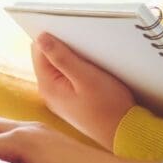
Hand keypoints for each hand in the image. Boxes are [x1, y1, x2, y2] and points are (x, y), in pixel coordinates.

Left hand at [31, 33, 135, 150]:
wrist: (124, 134)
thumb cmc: (109, 107)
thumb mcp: (86, 77)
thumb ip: (62, 57)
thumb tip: (41, 37)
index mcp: (48, 86)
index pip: (37, 50)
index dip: (50, 36)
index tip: (67, 29)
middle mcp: (48, 92)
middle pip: (46, 58)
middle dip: (60, 46)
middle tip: (82, 42)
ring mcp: (59, 98)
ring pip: (57, 67)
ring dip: (69, 57)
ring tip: (89, 56)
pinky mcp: (70, 100)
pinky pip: (66, 77)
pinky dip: (75, 69)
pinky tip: (90, 70)